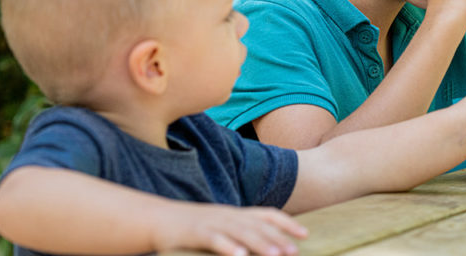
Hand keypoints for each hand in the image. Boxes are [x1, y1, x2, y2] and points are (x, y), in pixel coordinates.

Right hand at [155, 203, 307, 255]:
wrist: (160, 219)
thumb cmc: (194, 227)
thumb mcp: (222, 226)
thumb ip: (242, 232)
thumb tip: (268, 243)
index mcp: (236, 213)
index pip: (267, 214)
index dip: (287, 223)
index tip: (305, 234)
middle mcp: (229, 215)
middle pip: (257, 225)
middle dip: (277, 238)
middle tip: (294, 252)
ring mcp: (213, 223)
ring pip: (240, 232)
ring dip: (259, 244)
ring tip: (275, 255)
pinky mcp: (197, 233)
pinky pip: (215, 240)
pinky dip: (228, 247)